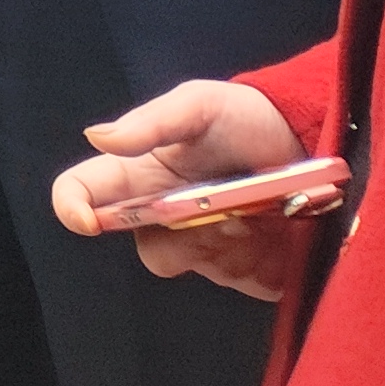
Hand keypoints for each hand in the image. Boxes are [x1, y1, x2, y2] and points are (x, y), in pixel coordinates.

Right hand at [49, 78, 306, 296]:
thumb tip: (94, 137)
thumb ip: (151, 123)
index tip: (90, 221)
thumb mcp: (198, 104)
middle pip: (148, 249)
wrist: (311, 140)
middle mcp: (164, 217)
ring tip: (256, 212)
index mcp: (139, 175)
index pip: (84, 194)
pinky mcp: (247, 270)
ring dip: (225, 242)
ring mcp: (207, 247)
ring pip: (196, 265)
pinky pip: (240, 281)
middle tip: (217, 211)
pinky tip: (277, 231)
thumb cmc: (245, 117)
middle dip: (181, 236)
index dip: (73, 208)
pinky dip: (259, 258)